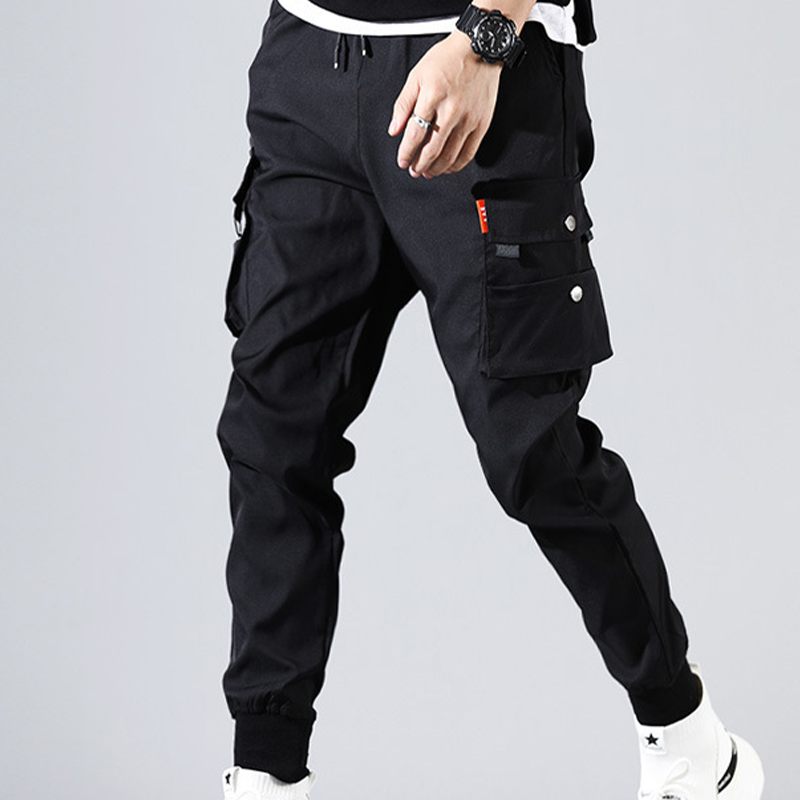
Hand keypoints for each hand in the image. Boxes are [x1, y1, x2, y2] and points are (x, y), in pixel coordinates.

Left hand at [387, 31, 502, 178]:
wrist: (480, 48)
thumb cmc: (448, 59)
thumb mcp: (417, 75)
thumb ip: (403, 104)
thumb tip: (394, 129)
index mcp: (432, 96)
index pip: (415, 134)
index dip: (406, 152)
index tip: (402, 161)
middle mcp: (452, 109)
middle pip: (432, 149)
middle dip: (420, 165)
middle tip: (413, 170)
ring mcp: (469, 119)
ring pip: (451, 155)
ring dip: (436, 168)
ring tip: (428, 171)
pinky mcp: (482, 123)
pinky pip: (469, 153)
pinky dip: (457, 165)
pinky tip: (448, 167)